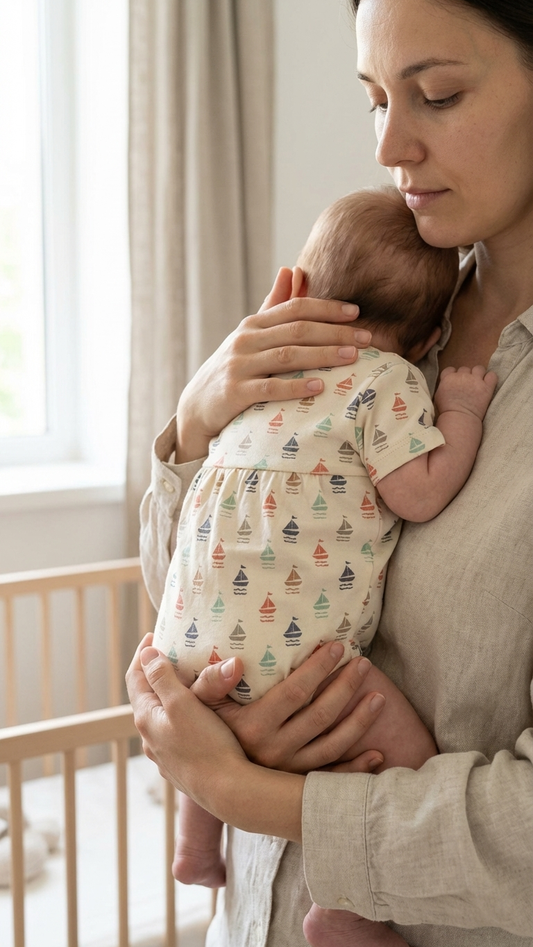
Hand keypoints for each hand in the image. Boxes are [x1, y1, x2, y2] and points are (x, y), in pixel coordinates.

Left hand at [126, 635, 247, 801]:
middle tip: (174, 652)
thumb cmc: (205, 744)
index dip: (143, 654)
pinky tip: (199, 714)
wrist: (227, 791)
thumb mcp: (182, 704)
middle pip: (148, 696)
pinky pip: (176, 730)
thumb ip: (163, 678)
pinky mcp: (182, 764)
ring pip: (163, 715)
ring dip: (171, 694)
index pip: (136, 677)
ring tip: (189, 679)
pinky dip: (183, 713)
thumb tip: (147, 655)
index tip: (154, 636)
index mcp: (147, 718)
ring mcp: (166, 753)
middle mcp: (151, 737)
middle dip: (158, 672)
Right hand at [175, 267, 371, 461]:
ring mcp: (239, 366)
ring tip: (352, 357)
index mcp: (254, 324)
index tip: (356, 312)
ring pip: (287, 356)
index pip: (295, 308)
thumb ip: (273, 305)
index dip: (326, 308)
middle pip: (297, 330)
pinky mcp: (235, 393)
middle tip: (366, 338)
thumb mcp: (250, 336)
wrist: (197, 407)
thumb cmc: (234, 369)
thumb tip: (292, 268)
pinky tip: (319, 386)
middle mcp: (246, 340)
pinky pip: (270, 388)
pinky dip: (295, 387)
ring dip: (323, 355)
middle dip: (334, 332)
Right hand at [189, 642, 386, 773]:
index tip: (338, 646)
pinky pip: (333, 779)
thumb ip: (210, 681)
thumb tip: (235, 662)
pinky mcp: (296, 787)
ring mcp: (287, 773)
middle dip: (345, 687)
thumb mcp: (195, 705)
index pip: (294, 692)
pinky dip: (358, 768)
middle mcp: (273, 752)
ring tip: (379, 697)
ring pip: (332, 745)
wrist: (205, 781)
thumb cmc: (201, 732)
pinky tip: (379, 754)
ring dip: (359, 721)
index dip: (318, 668)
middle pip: (319, 715)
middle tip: (363, 663)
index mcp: (252, 727)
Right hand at [434, 365, 497, 421]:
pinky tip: (488, 384)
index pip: (451, 369)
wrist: (459, 418)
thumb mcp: (438, 395)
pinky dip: (491, 378)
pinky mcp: (486, 387)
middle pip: (465, 369)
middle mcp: (462, 376)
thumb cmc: (447, 410)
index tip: (455, 382)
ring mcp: (475, 380)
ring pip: (479, 368)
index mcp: (448, 377)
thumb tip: (447, 382)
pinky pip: (492, 375)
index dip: (454, 375)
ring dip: (478, 374)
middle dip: (466, 376)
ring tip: (478, 384)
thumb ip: (443, 384)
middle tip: (467, 386)